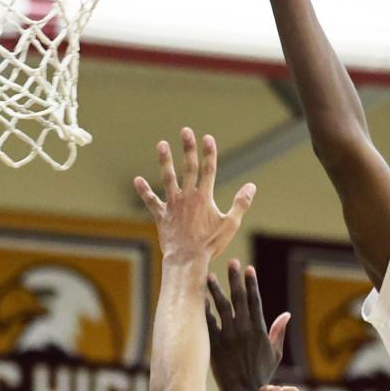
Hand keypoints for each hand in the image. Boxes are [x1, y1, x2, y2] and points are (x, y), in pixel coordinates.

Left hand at [134, 129, 254, 262]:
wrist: (187, 259)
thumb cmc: (210, 244)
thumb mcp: (230, 224)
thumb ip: (241, 203)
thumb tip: (252, 186)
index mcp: (204, 197)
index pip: (208, 169)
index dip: (209, 153)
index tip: (208, 137)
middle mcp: (188, 196)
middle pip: (188, 167)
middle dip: (188, 148)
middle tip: (185, 131)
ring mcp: (173, 205)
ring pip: (168, 178)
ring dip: (165, 161)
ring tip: (161, 144)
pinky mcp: (162, 216)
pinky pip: (151, 201)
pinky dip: (144, 191)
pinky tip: (137, 180)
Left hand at [207, 261, 290, 390]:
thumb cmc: (262, 374)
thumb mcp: (275, 353)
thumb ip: (278, 332)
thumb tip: (286, 314)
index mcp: (259, 330)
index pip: (255, 300)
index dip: (251, 283)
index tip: (248, 269)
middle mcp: (243, 330)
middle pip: (239, 298)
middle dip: (235, 279)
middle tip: (232, 263)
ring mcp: (228, 337)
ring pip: (221, 308)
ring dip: (215, 290)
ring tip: (209, 276)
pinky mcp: (214, 345)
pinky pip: (207, 324)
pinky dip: (204, 311)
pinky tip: (200, 299)